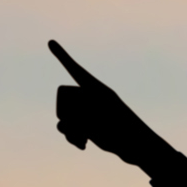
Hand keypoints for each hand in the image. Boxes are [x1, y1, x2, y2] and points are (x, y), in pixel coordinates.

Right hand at [48, 40, 168, 174]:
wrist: (136, 144)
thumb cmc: (121, 128)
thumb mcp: (97, 120)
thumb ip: (76, 118)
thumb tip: (62, 125)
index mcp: (95, 88)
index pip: (74, 69)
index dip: (62, 56)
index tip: (51, 41)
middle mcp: (90, 98)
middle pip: (65, 103)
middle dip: (67, 117)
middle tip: (83, 125)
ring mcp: (88, 113)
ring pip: (66, 119)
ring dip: (70, 131)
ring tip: (82, 138)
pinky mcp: (89, 127)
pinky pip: (72, 130)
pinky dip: (74, 138)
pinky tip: (83, 145)